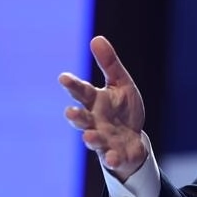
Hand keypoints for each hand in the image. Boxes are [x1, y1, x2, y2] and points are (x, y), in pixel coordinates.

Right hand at [59, 36, 149, 179]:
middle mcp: (95, 122)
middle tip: (70, 112)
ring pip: (94, 140)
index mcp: (96, 102)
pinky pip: (112, 158)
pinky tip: (112, 157)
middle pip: (82, 119)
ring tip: (89, 136)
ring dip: (90, 138)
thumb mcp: (121, 84)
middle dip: (76, 116)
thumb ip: (109, 64)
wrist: (133, 141)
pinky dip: (111, 158)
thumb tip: (96, 38)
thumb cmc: (123, 110)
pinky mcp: (115, 155)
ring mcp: (103, 140)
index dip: (72, 85)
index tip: (63, 77)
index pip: (82, 92)